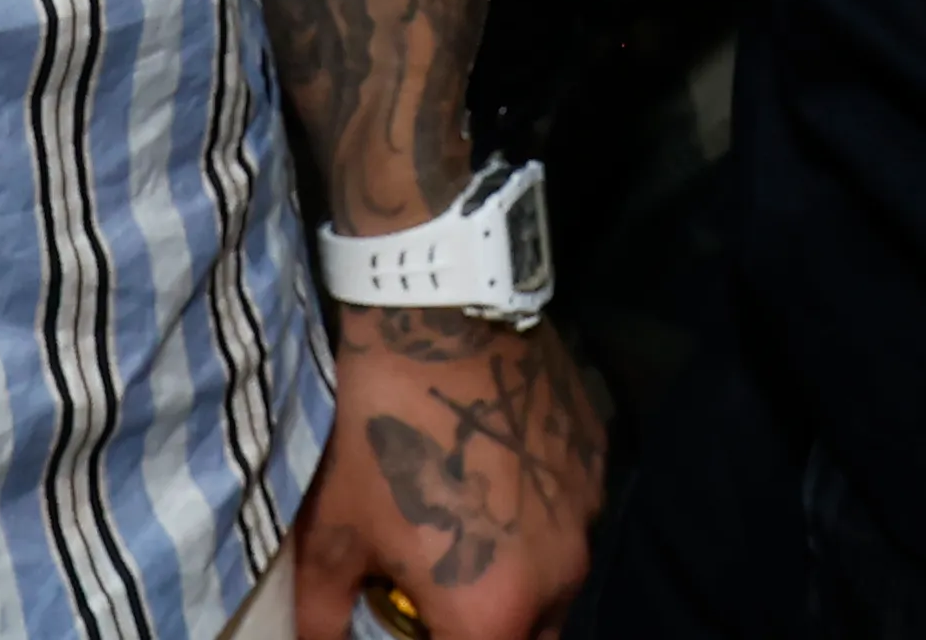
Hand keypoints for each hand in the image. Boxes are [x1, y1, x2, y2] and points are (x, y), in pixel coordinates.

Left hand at [292, 309, 597, 638]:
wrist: (440, 318)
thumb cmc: (379, 436)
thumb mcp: (331, 534)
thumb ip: (325, 614)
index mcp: (493, 612)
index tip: (411, 621)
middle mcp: (557, 579)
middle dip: (489, 629)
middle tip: (443, 595)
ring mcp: (588, 518)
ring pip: (559, 580)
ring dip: (520, 577)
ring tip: (474, 528)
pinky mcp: (600, 462)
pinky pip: (574, 514)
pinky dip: (542, 516)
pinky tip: (503, 474)